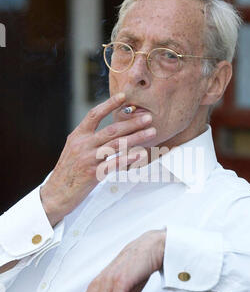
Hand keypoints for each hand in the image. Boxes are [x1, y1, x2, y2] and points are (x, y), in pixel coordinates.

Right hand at [40, 93, 155, 225]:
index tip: (124, 96)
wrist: (55, 195)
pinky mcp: (92, 174)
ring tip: (151, 132)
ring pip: (116, 144)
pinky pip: (114, 163)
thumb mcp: (74, 151)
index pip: (94, 115)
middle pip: (111, 129)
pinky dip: (128, 158)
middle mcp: (82, 144)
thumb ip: (89, 140)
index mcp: (77, 136)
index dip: (109, 104)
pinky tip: (140, 154)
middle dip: (132, 123)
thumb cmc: (68, 173)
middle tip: (148, 118)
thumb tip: (109, 132)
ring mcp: (87, 159)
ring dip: (136, 137)